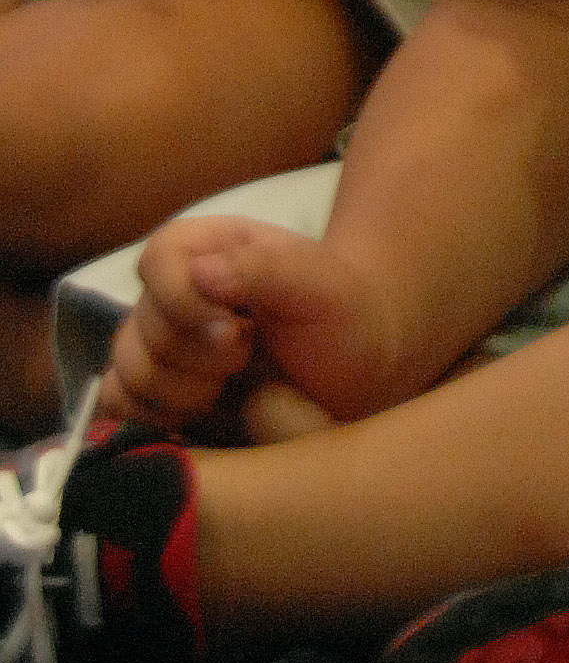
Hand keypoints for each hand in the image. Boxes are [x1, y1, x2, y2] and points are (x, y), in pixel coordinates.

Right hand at [100, 214, 378, 433]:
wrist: (355, 369)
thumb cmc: (343, 315)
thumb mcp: (319, 284)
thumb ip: (264, 269)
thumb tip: (199, 272)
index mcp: (207, 245)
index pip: (157, 261)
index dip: (185, 304)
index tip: (239, 332)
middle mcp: (172, 289)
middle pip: (142, 327)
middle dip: (201, 357)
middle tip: (249, 358)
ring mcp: (156, 340)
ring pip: (128, 373)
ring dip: (184, 391)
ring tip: (234, 384)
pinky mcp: (154, 388)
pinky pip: (119, 404)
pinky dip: (155, 416)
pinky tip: (204, 411)